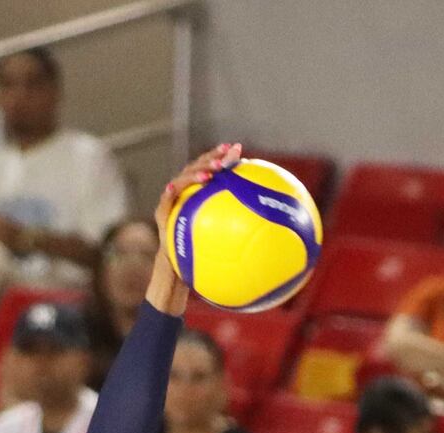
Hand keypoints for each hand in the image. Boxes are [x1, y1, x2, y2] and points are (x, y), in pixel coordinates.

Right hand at [150, 144, 242, 312]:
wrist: (179, 272)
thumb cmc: (207, 261)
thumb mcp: (231, 249)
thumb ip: (246, 236)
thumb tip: (282, 236)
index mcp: (203, 195)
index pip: (213, 169)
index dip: (223, 156)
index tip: (238, 148)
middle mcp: (189, 194)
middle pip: (198, 167)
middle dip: (211, 159)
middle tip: (225, 158)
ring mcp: (173, 202)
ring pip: (182, 180)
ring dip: (194, 174)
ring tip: (208, 174)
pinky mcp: (161, 215)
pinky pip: (165, 202)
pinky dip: (170, 193)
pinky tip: (174, 188)